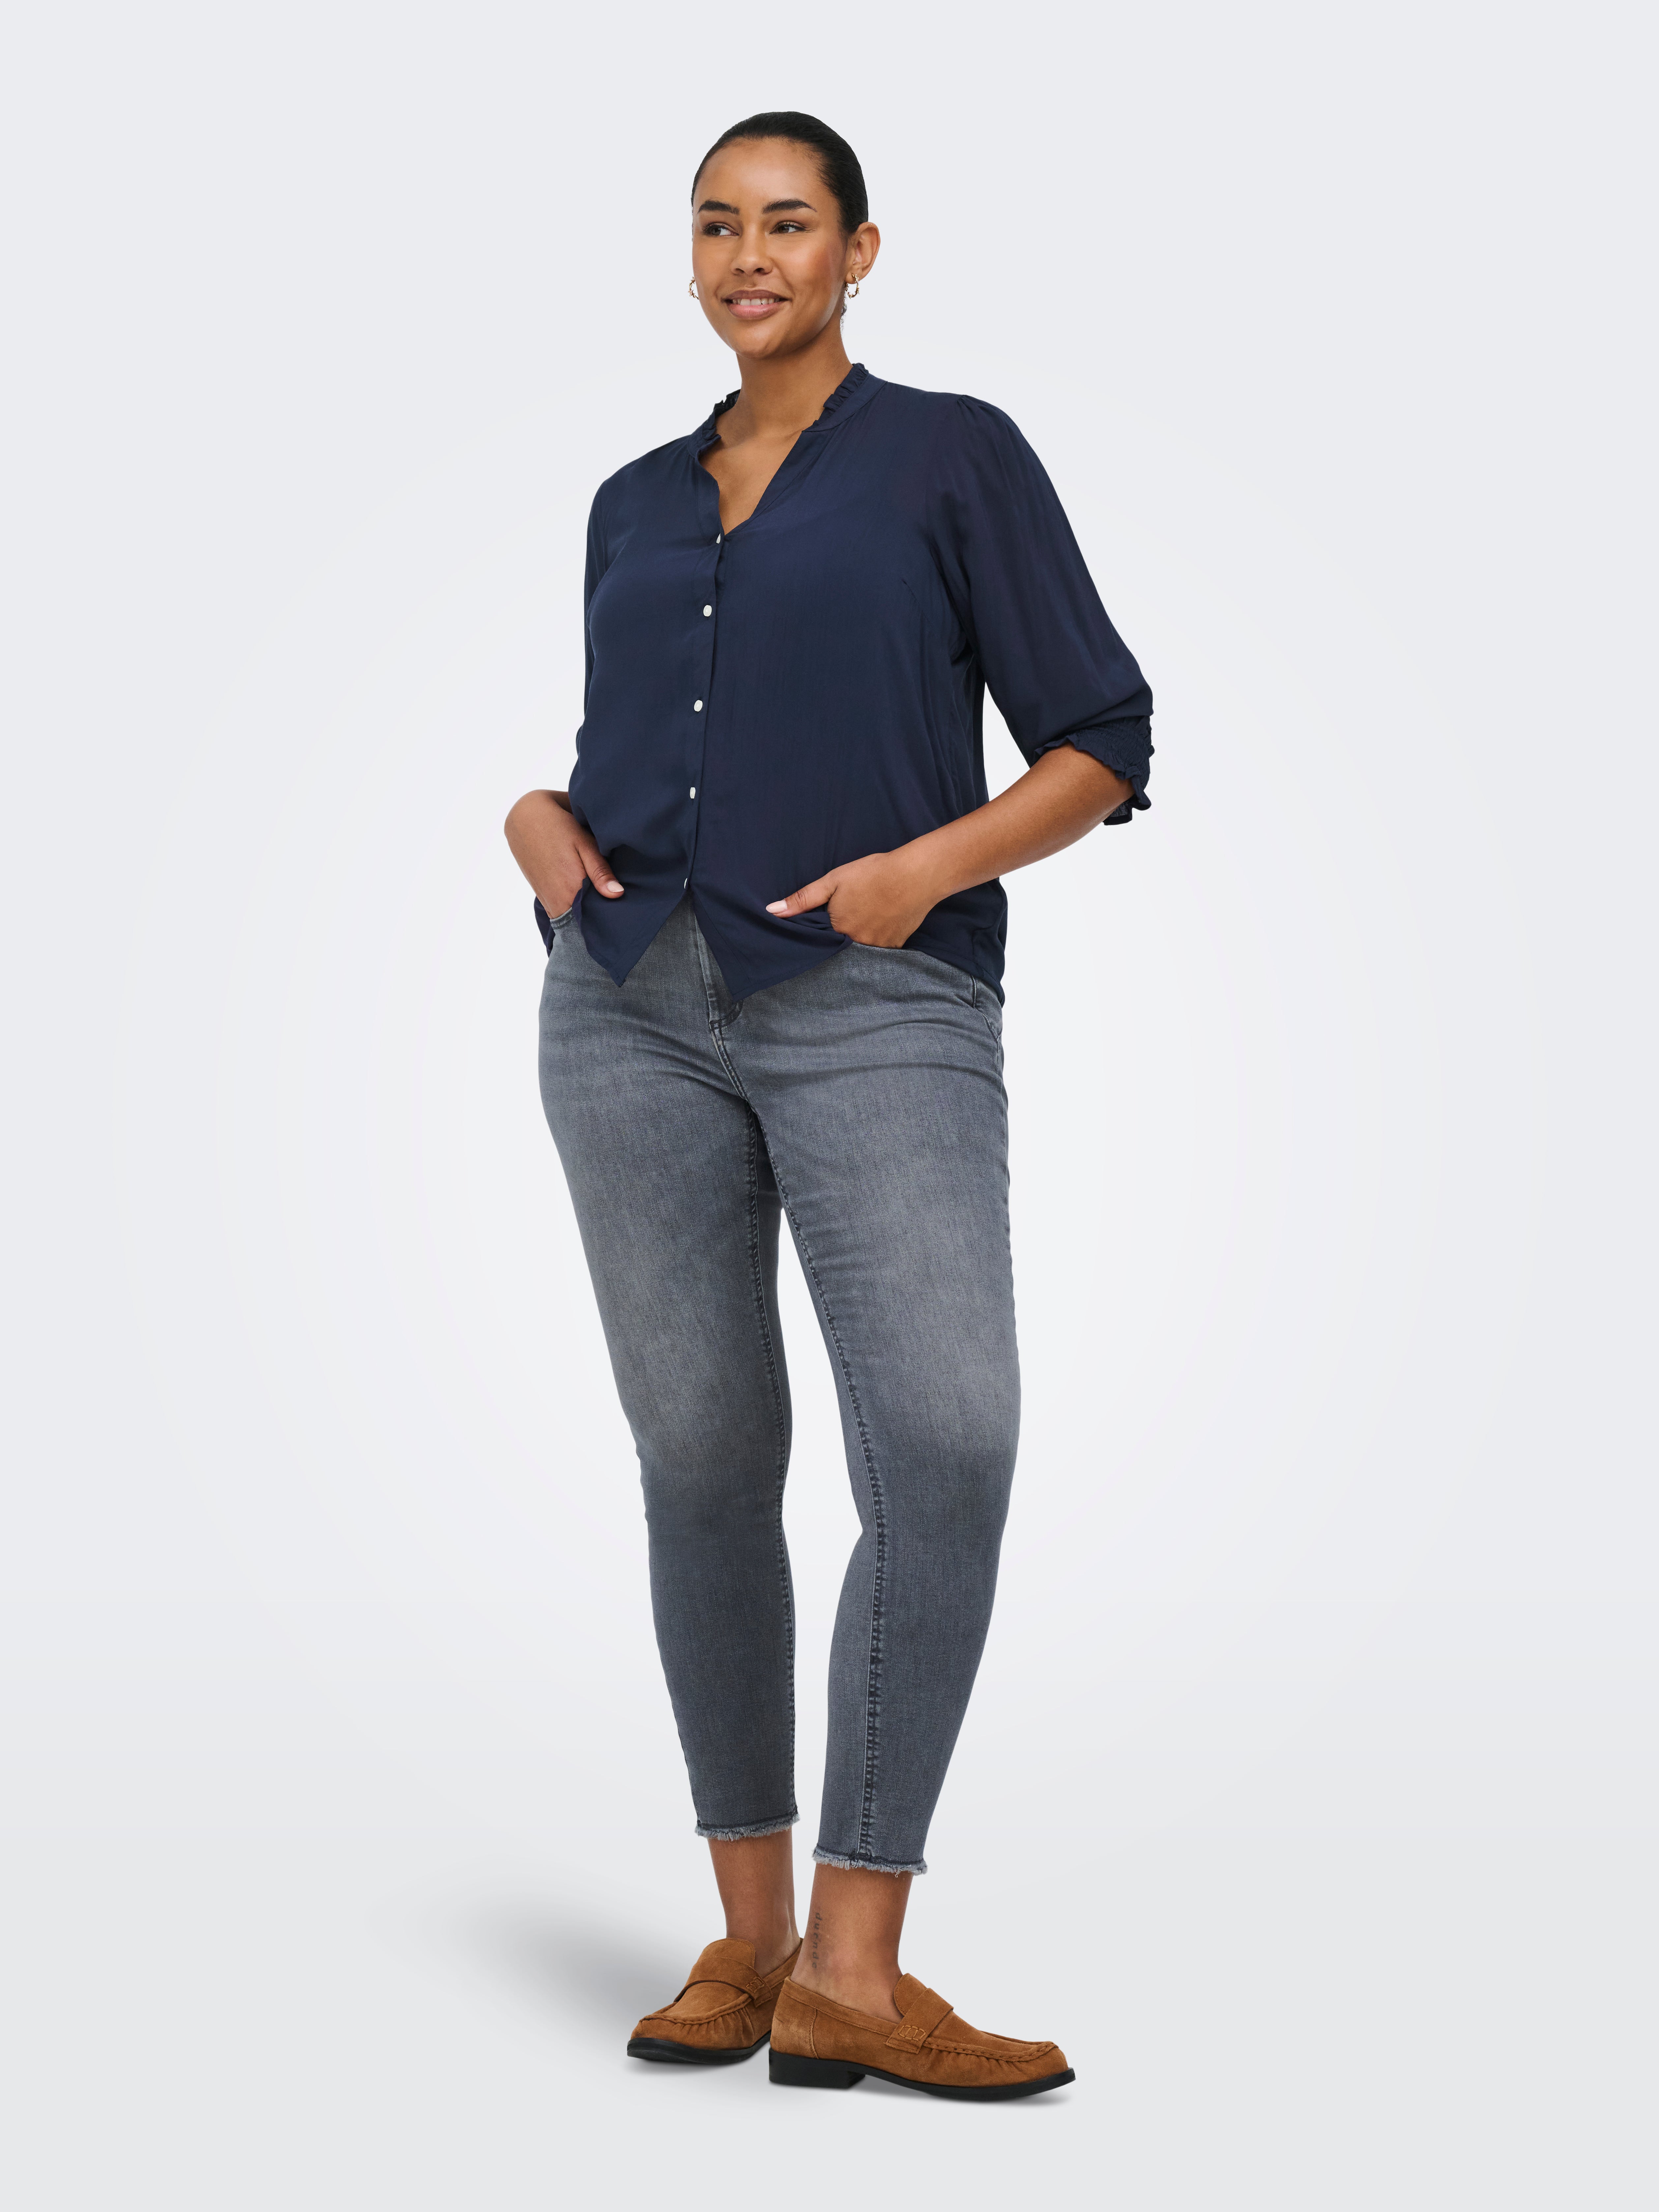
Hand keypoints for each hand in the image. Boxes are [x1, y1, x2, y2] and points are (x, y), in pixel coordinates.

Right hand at [504, 789, 622, 914]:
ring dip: (585, 912)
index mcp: (571, 890)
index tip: (620, 914)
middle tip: (614, 908)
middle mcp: (558, 901)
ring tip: (600, 901)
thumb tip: (618, 894)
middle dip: (599, 917)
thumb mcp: (584, 844)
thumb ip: (600, 871)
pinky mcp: (542, 896)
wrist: (524, 819)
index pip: (595, 918)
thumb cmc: (558, 827)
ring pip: (572, 919)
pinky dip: (573, 908)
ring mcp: (548, 900)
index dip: (609, 918)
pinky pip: (561, 912)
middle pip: (583, 923)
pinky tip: (583, 895)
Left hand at [766, 847, 942, 946]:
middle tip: (854, 910)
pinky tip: (883, 917)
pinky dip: (879, 935)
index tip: (827, 917)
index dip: (822, 928)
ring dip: (861, 934)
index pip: (819, 938)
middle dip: (841, 932)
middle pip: (840, 945)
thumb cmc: (873, 873)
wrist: (917, 874)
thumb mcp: (833, 881)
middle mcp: (856, 945)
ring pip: (861, 947)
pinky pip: (881, 947)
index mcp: (837, 929)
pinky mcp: (896, 946)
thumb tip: (772, 911)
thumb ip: (803, 898)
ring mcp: (878, 948)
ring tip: (869, 912)